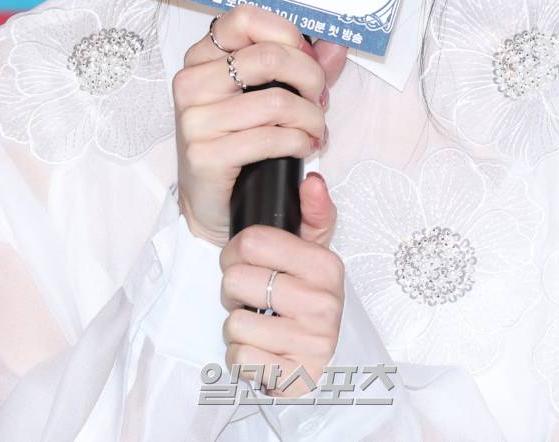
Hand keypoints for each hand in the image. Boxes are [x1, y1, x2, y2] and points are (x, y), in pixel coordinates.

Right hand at [172, 5, 346, 246]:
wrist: (213, 201)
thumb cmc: (240, 140)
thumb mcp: (269, 94)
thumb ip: (303, 66)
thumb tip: (335, 44)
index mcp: (203, 57)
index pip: (245, 18)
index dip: (288, 34)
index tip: (307, 58)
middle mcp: (192, 82)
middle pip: (269, 56)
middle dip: (310, 77)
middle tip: (319, 98)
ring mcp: (195, 119)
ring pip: (276, 102)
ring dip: (311, 118)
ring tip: (315, 129)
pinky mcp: (204, 155)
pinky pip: (269, 139)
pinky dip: (299, 143)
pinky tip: (303, 147)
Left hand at [220, 171, 343, 395]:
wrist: (320, 360)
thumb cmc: (306, 298)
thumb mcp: (312, 252)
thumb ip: (312, 211)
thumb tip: (312, 180)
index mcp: (325, 265)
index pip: (252, 242)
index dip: (236, 251)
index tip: (246, 261)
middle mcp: (323, 303)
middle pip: (236, 281)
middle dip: (234, 291)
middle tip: (252, 297)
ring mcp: (311, 343)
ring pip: (234, 323)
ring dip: (236, 326)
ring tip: (258, 323)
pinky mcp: (295, 378)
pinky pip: (240, 359)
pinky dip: (242, 357)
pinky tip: (261, 351)